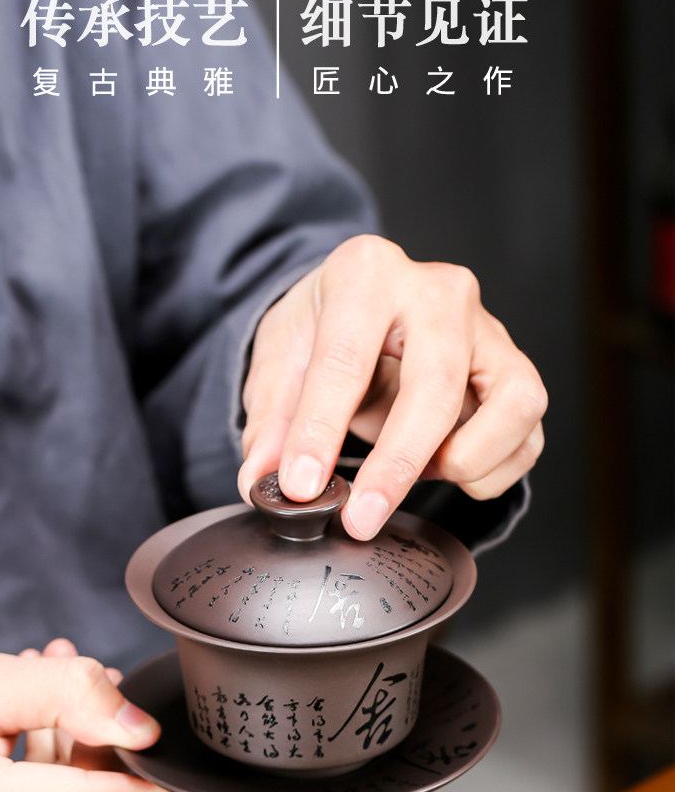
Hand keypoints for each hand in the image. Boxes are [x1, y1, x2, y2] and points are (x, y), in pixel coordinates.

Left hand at [239, 235, 546, 539]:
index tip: (301, 487)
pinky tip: (446, 470)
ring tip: (421, 473)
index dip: (320, 431)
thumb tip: (262, 482)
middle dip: (398, 463)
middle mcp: (439, 292)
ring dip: (467, 459)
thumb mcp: (278, 361)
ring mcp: (488, 329)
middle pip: (437, 384)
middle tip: (361, 517)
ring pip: (513, 402)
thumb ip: (270, 422)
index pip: (345, 360)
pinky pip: (528, 431)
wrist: (360, 306)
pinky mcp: (515, 369)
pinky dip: (493, 470)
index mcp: (367, 273)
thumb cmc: (323, 327)